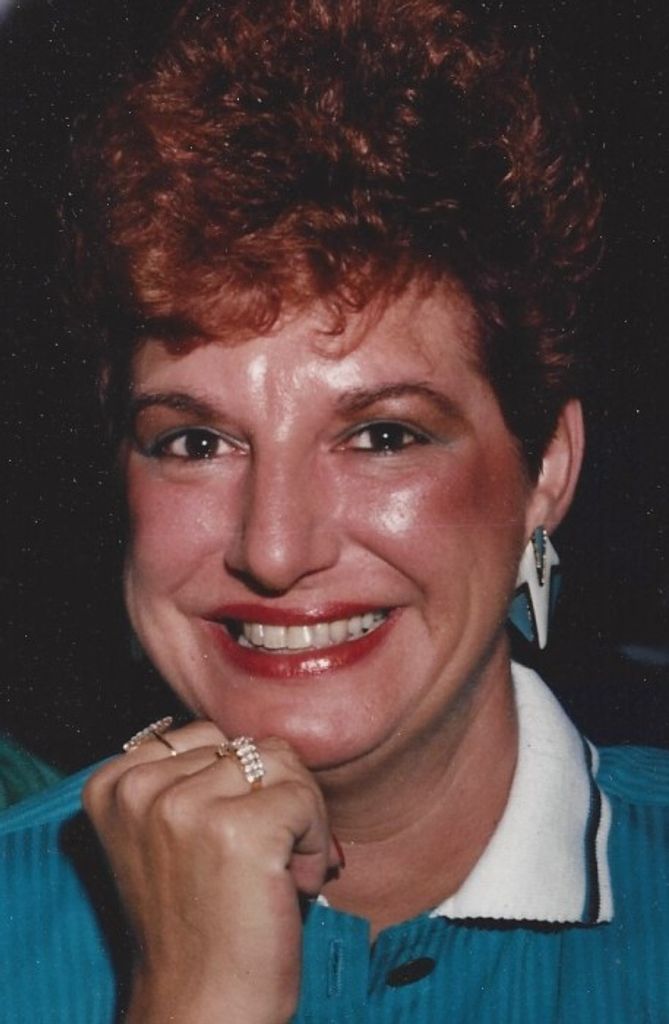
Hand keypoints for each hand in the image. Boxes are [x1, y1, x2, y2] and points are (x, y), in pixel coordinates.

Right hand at [83, 722, 338, 1023]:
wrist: (198, 1010)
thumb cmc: (197, 925)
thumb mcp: (171, 836)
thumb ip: (195, 779)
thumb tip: (274, 743)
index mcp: (113, 784)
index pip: (209, 735)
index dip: (238, 786)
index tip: (231, 841)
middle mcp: (140, 787)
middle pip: (248, 745)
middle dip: (272, 798)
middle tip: (265, 860)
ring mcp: (185, 806)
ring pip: (283, 764)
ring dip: (298, 818)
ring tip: (279, 871)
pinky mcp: (238, 829)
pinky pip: (305, 799)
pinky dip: (315, 840)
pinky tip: (292, 884)